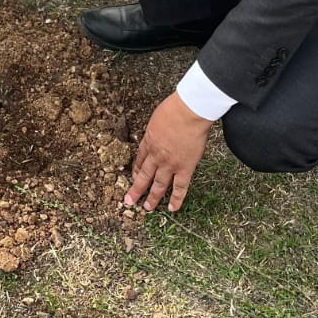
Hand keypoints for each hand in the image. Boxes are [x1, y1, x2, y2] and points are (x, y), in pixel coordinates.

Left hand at [124, 91, 211, 213]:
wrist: (188, 112)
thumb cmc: (174, 109)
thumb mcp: (156, 118)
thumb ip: (156, 129)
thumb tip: (159, 132)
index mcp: (148, 142)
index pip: (139, 160)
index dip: (136, 170)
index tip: (134, 177)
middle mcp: (156, 156)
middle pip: (144, 175)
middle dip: (136, 189)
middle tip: (129, 201)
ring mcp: (169, 164)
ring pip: (158, 185)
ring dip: (152, 198)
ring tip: (147, 208)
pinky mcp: (185, 168)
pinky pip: (180, 187)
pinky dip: (176, 199)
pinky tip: (172, 208)